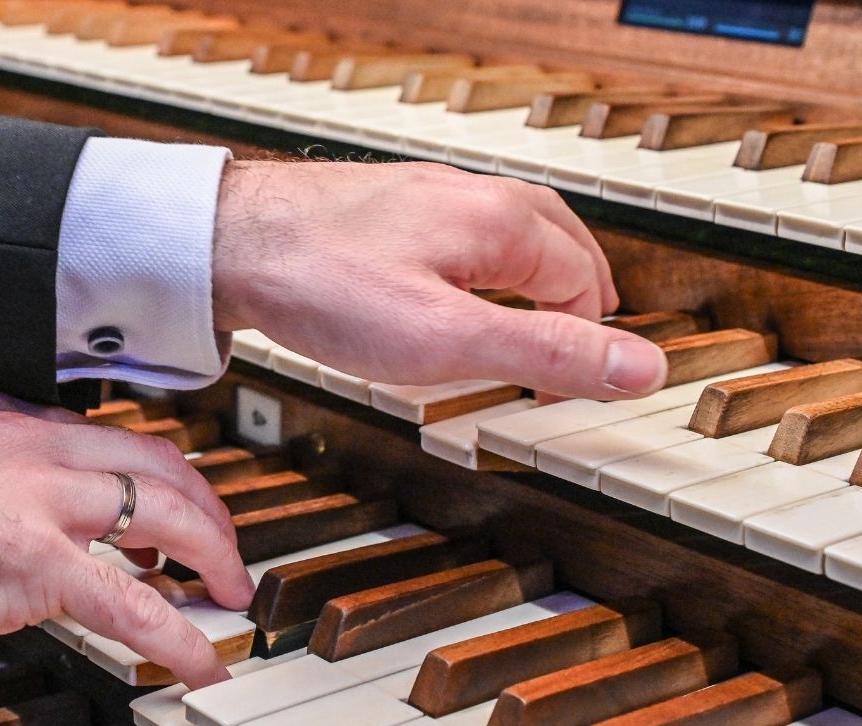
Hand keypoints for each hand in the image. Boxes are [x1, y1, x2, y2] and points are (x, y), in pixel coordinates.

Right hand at [0, 387, 249, 686]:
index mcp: (0, 414)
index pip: (100, 434)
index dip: (147, 470)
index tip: (163, 498)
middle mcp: (31, 443)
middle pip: (154, 461)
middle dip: (203, 505)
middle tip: (220, 546)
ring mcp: (39, 500)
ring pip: (163, 513)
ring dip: (212, 554)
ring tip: (229, 591)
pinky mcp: (36, 561)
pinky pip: (133, 604)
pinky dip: (179, 636)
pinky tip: (200, 662)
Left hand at [211, 160, 667, 399]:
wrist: (223, 243)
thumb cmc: (322, 283)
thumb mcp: (446, 340)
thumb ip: (545, 353)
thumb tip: (638, 366)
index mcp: (503, 222)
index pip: (584, 287)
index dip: (587, 346)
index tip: (572, 393)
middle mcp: (472, 196)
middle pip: (560, 248)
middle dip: (574, 303)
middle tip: (575, 355)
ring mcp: (427, 197)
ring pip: (509, 238)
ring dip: (530, 284)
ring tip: (529, 329)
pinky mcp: (387, 208)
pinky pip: (460, 238)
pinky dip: (479, 274)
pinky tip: (451, 299)